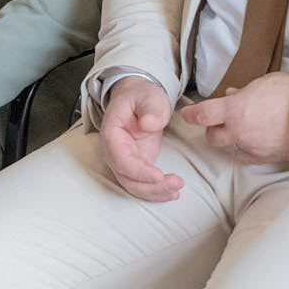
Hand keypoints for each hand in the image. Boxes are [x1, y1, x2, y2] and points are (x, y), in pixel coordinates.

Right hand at [99, 78, 181, 201]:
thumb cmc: (140, 95)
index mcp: (111, 133)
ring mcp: (124, 160)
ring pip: (134, 185)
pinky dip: (156, 192)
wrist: (137, 97)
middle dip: (151, 186)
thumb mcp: (148, 96)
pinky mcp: (136, 164)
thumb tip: (148, 124)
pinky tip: (172, 193)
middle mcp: (114, 151)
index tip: (159, 175)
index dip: (139, 171)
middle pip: (127, 178)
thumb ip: (150, 108)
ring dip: (155, 192)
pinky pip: (142, 184)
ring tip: (177, 190)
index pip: (121, 159)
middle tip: (175, 184)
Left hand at [181, 71, 288, 167]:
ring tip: (248, 128)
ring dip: (233, 139)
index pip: (203, 114)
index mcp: (234, 109)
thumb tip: (232, 96)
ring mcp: (251, 147)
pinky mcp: (265, 158)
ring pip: (232, 147)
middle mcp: (239, 131)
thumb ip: (243, 92)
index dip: (192, 114)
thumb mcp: (262, 84)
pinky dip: (249, 148)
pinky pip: (249, 155)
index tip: (187, 114)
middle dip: (213, 130)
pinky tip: (259, 139)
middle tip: (221, 121)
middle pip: (212, 137)